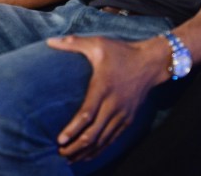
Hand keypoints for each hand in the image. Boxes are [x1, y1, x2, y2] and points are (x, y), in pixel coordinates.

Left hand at [45, 35, 170, 162]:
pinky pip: (112, 139)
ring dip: (86, 152)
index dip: (73, 129)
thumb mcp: (97, 43)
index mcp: (103, 87)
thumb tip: (49, 41)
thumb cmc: (121, 52)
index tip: (59, 140)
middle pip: (93, 133)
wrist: (151, 62)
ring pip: (103, 140)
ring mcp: (122, 114)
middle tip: (59, 153)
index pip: (87, 114)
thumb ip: (73, 42)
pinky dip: (99, 150)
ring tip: (69, 158)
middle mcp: (114, 104)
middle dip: (75, 147)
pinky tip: (88, 155)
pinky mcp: (128, 119)